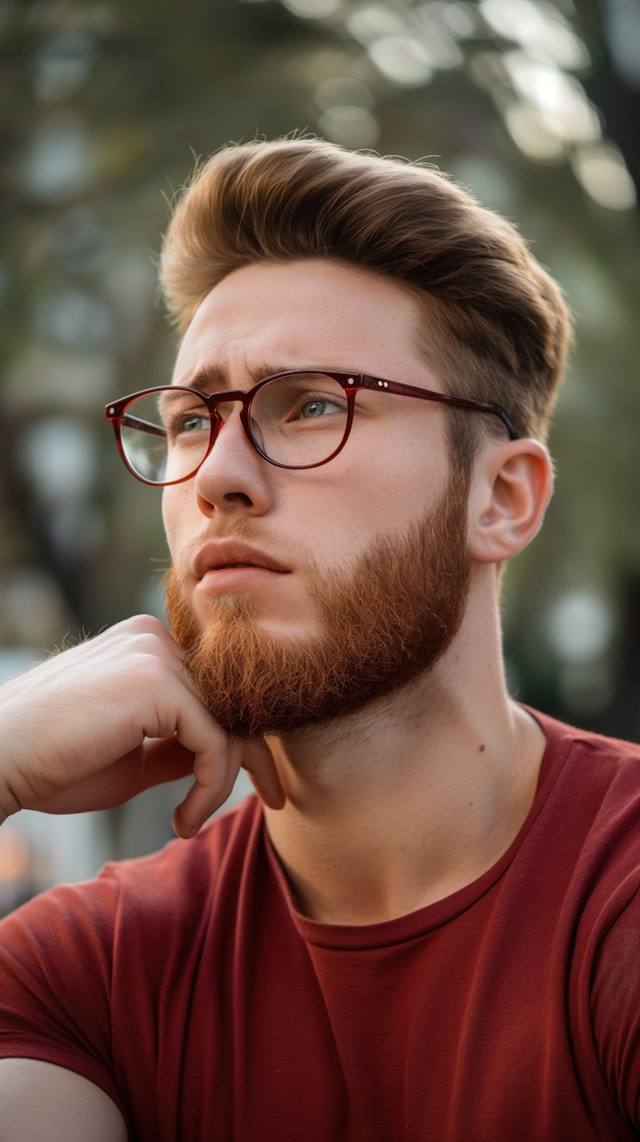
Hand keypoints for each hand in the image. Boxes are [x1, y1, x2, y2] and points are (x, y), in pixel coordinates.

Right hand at [0, 616, 283, 837]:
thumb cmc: (52, 763)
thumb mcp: (132, 755)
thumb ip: (178, 744)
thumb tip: (227, 756)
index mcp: (147, 643)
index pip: (217, 689)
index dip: (245, 738)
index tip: (263, 785)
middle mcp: (155, 636)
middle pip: (234, 701)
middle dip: (258, 756)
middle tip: (277, 800)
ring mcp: (155, 654)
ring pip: (230, 723)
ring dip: (221, 783)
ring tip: (188, 822)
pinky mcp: (156, 683)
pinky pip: (215, 743)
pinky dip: (210, 788)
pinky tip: (182, 818)